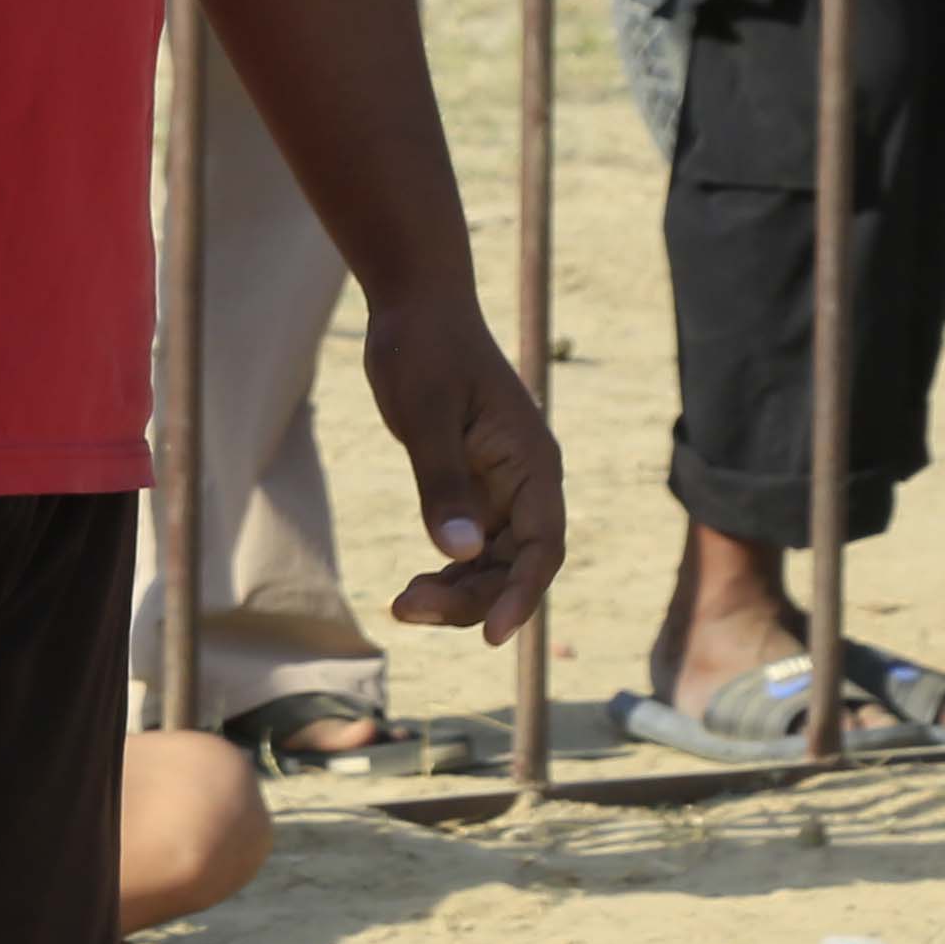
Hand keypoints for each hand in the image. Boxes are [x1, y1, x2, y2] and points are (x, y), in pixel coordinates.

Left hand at [355, 292, 563, 642]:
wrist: (415, 307)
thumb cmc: (423, 349)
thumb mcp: (425, 414)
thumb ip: (443, 483)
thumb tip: (460, 553)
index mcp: (531, 462)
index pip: (542, 547)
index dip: (521, 595)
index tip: (490, 636)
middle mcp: (527, 481)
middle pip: (516, 566)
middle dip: (472, 599)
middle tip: (406, 607)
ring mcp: (503, 488)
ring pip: (493, 564)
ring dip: (458, 593)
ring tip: (402, 605)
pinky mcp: (475, 488)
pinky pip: (472, 549)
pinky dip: (449, 572)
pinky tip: (412, 588)